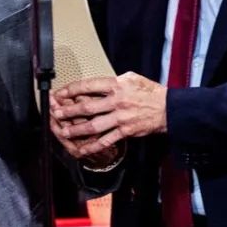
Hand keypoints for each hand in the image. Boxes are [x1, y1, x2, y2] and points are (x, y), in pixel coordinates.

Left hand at [51, 72, 166, 156]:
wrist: (170, 108)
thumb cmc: (149, 91)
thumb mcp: (131, 78)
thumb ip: (112, 81)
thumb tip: (95, 84)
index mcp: (116, 85)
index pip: (88, 86)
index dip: (71, 89)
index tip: (60, 93)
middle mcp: (117, 101)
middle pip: (87, 107)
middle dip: (68, 111)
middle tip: (56, 113)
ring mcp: (121, 118)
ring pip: (94, 126)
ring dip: (76, 129)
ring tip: (64, 131)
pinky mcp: (126, 131)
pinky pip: (106, 140)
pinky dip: (93, 145)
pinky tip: (82, 148)